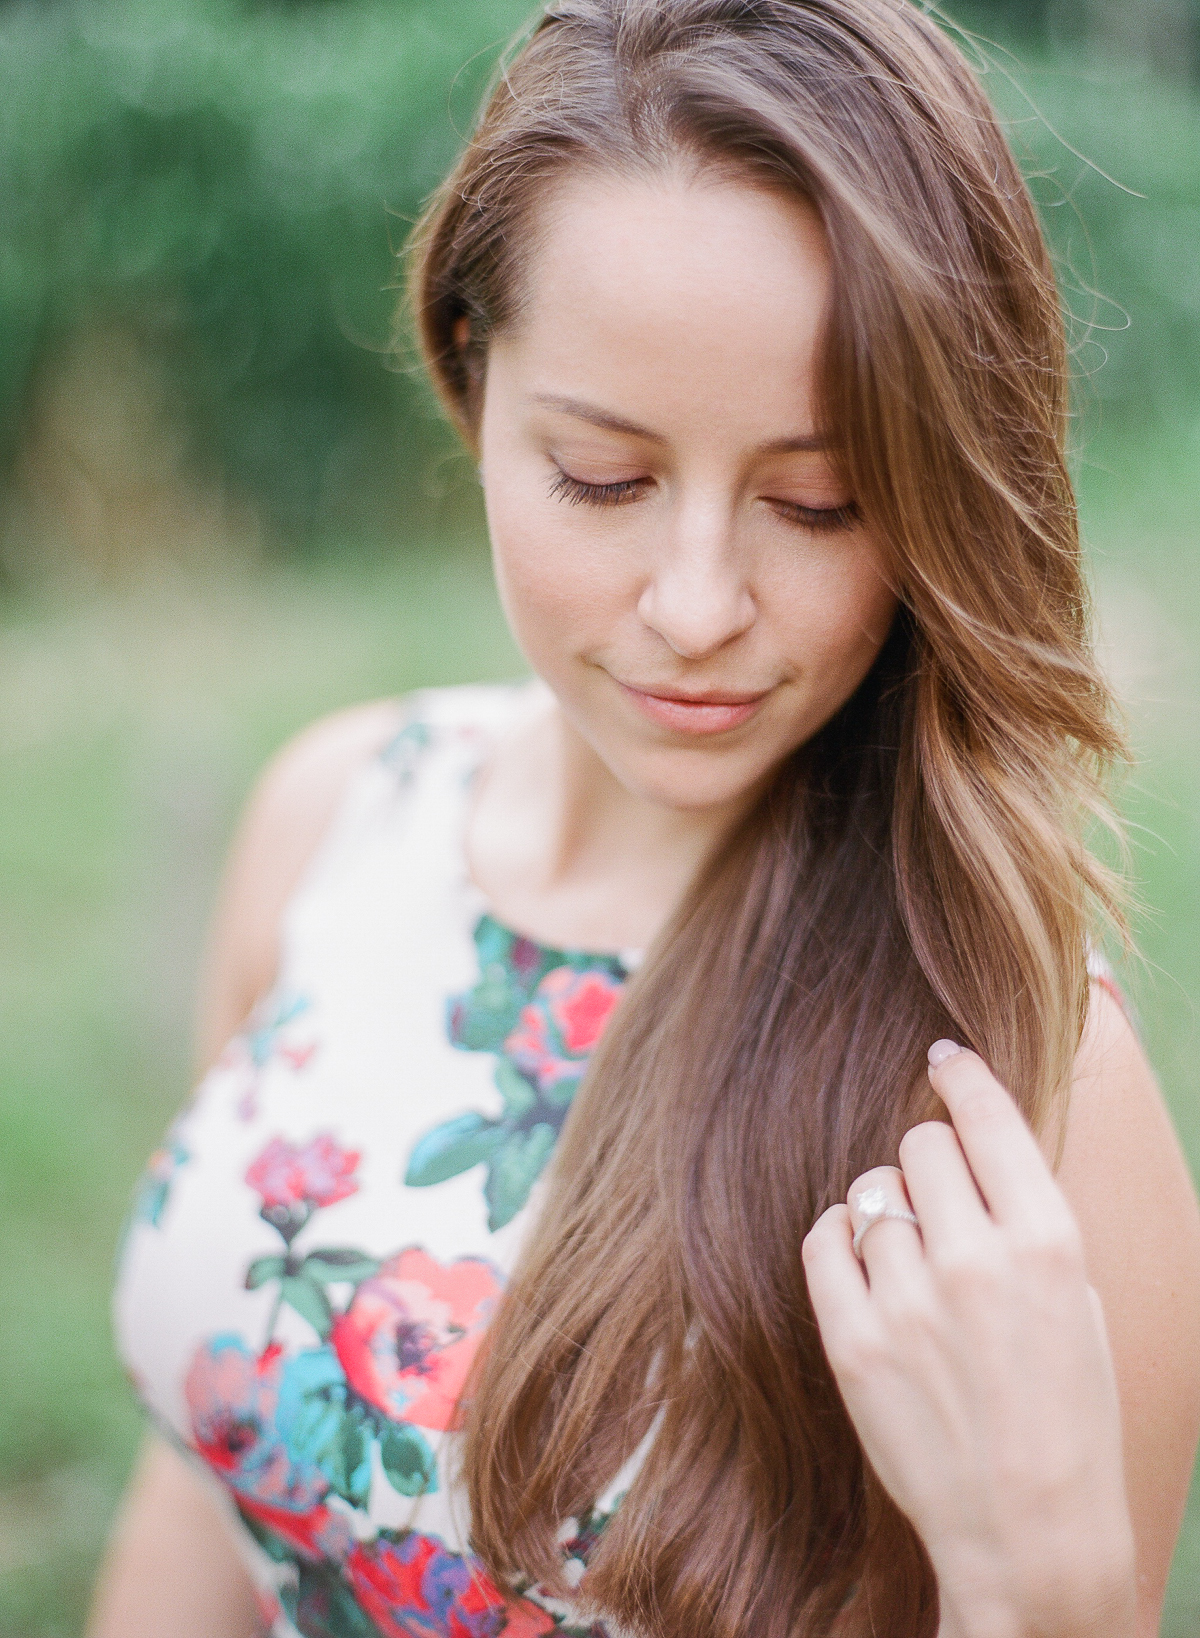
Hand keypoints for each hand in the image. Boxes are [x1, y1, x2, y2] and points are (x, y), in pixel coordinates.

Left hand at [802, 1042, 1135, 1637]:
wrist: (1030, 1530)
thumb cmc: (1065, 1411)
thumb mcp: (1078, 1300)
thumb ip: (1025, 1220)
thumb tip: (972, 1145)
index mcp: (1049, 1243)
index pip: (988, 1119)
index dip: (962, 1077)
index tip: (944, 1059)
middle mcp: (976, 1260)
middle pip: (919, 1144)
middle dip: (928, 1162)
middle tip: (940, 1202)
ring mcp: (909, 1302)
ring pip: (870, 1191)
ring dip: (887, 1209)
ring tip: (910, 1259)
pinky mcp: (854, 1342)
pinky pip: (824, 1240)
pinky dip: (840, 1241)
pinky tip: (866, 1268)